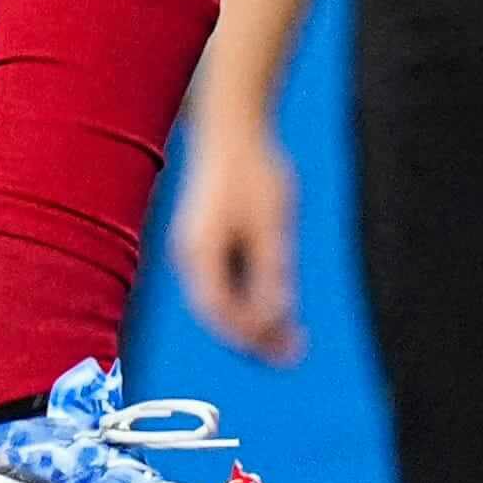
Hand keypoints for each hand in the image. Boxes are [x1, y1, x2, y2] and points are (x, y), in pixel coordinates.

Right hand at [171, 121, 304, 367]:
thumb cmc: (253, 172)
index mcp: (199, 254)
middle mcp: (188, 256)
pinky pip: (224, 283)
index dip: (252, 337)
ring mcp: (193, 249)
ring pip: (220, 300)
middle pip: (217, 312)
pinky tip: (277, 304)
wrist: (233, 127)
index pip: (219, 312)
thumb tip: (277, 318)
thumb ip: (272, 274)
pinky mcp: (204, 241)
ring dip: (253, 320)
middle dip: (255, 336)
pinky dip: (249, 299)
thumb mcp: (272, 226)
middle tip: (294, 354)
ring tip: (292, 337)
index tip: (287, 352)